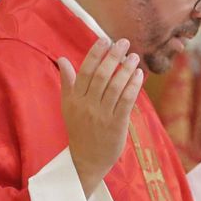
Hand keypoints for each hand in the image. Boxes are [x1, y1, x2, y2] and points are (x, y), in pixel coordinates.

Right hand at [57, 38, 143, 196]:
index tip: (105, 40)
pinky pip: (126, 100)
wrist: (86, 160)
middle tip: (124, 42)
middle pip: (101, 76)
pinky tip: (139, 74)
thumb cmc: (79, 130)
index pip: (85, 71)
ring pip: (115, 86)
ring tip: (134, 56)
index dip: (95, 54)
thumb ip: (67, 82)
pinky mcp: (116, 124)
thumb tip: (62, 59)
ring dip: (126, 69)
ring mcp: (102, 115)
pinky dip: (133, 85)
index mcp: (74, 99)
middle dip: (113, 56)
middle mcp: (87, 105)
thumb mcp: (68, 106)